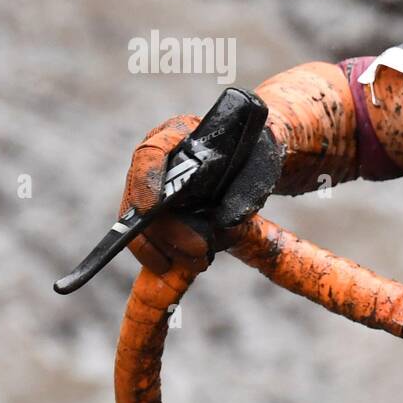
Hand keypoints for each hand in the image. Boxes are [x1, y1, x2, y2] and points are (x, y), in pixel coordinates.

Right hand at [119, 113, 281, 273]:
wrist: (251, 159)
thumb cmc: (254, 153)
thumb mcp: (260, 161)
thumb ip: (246, 185)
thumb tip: (224, 222)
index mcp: (177, 134)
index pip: (151, 152)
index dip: (146, 181)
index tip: (150, 209)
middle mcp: (157, 162)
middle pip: (143, 199)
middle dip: (168, 230)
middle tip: (199, 249)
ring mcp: (154, 189)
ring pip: (143, 225)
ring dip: (166, 249)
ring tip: (199, 263)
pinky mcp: (159, 215)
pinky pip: (149, 238)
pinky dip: (160, 255)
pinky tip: (175, 268)